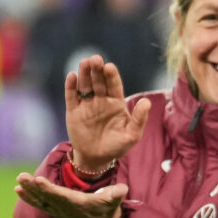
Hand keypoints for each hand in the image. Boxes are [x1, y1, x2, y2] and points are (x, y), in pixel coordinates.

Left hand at [15, 172, 126, 217]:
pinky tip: (18, 189)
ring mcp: (60, 210)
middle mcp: (66, 208)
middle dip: (34, 186)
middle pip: (47, 196)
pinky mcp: (56, 209)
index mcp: (78, 203)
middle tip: (21, 176)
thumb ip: (117, 193)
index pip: (61, 195)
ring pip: (41, 200)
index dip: (49, 188)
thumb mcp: (116, 199)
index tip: (38, 180)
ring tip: (19, 180)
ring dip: (29, 190)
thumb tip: (121, 189)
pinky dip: (29, 197)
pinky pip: (40, 203)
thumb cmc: (109, 208)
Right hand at [66, 54, 150, 170]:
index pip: (114, 85)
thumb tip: (147, 102)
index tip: (109, 67)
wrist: (96, 158)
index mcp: (116, 103)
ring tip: (85, 62)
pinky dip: (71, 86)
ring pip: (85, 85)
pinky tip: (72, 76)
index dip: (112, 76)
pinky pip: (72, 96)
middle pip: (99, 81)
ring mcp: (87, 104)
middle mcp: (101, 100)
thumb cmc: (117, 146)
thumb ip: (139, 119)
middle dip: (97, 70)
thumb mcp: (132, 135)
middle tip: (96, 59)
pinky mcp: (73, 111)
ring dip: (84, 73)